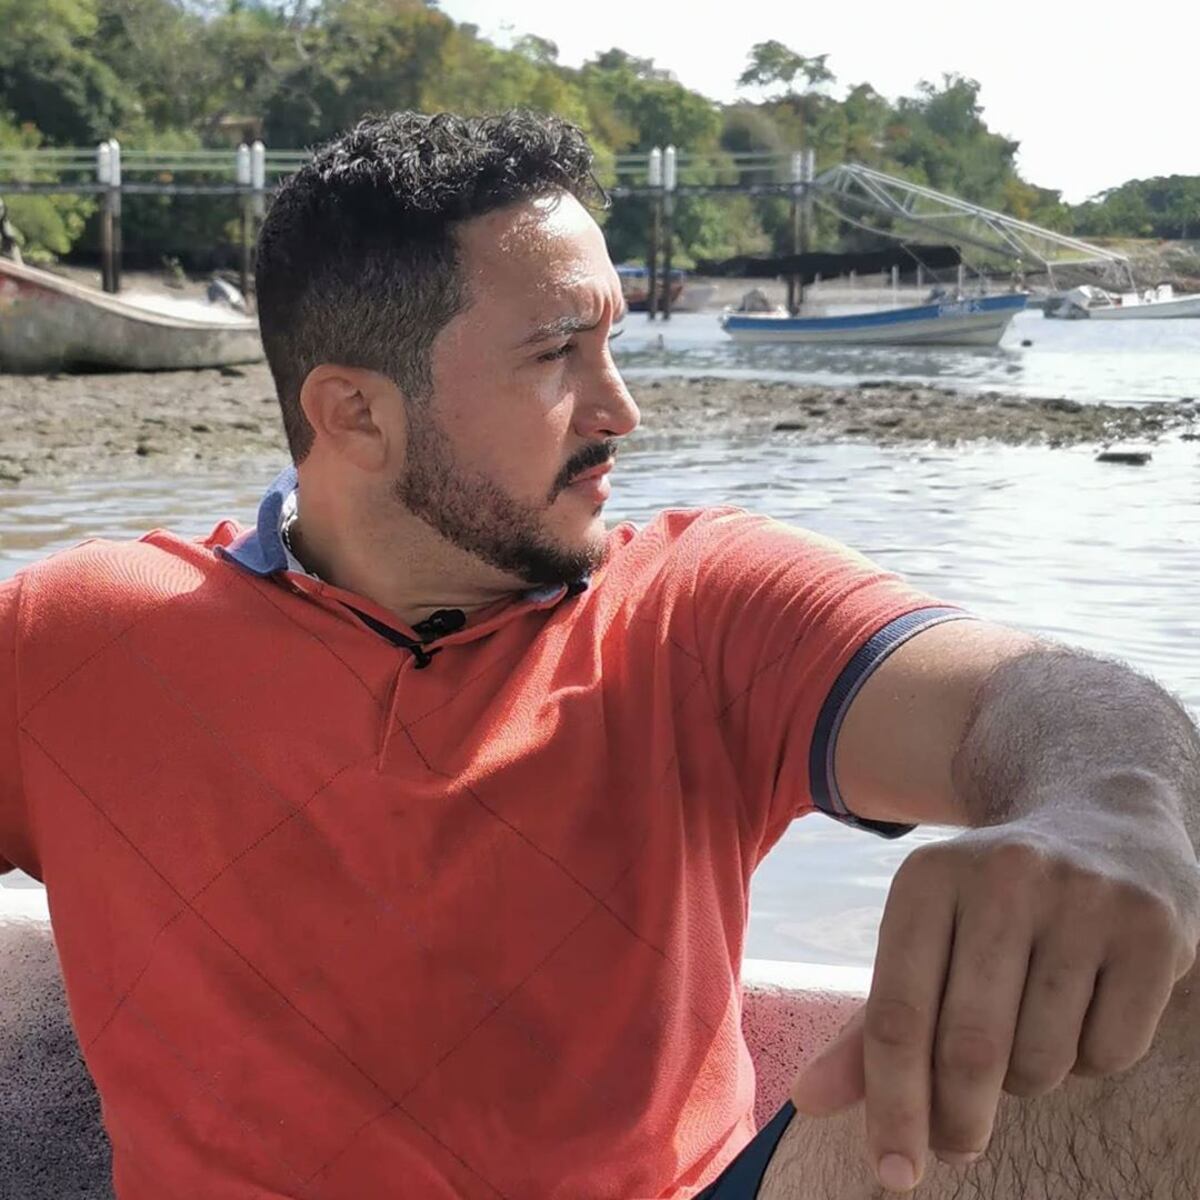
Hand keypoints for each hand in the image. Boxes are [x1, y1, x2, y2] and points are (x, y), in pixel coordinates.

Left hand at [788, 819, 1199, 1192]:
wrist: (1103, 822)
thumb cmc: (993, 905)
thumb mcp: (925, 939)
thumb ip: (872, 1024)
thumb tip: (810, 1101)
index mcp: (927, 876)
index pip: (897, 1016)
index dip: (893, 1107)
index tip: (893, 1173)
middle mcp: (1002, 876)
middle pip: (969, 1049)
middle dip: (958, 1121)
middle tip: (957, 1144)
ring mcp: (1082, 898)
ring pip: (1042, 1060)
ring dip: (1029, 1081)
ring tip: (1029, 1028)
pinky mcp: (1151, 928)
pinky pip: (1110, 1054)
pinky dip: (1091, 1059)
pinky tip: (1088, 1005)